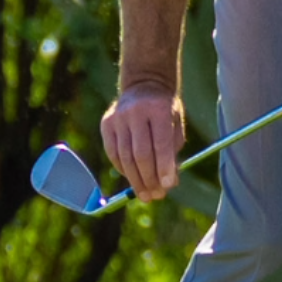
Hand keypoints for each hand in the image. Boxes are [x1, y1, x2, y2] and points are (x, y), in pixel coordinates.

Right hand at [100, 86, 189, 203]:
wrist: (144, 85)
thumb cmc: (165, 111)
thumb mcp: (175, 126)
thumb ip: (172, 152)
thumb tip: (168, 183)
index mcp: (158, 109)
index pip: (161, 143)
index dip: (164, 167)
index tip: (168, 187)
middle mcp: (135, 112)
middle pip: (140, 153)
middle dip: (149, 178)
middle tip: (157, 196)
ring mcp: (117, 118)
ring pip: (124, 156)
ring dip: (136, 179)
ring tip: (146, 195)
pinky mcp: (106, 124)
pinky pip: (113, 153)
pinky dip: (123, 169)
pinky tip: (133, 179)